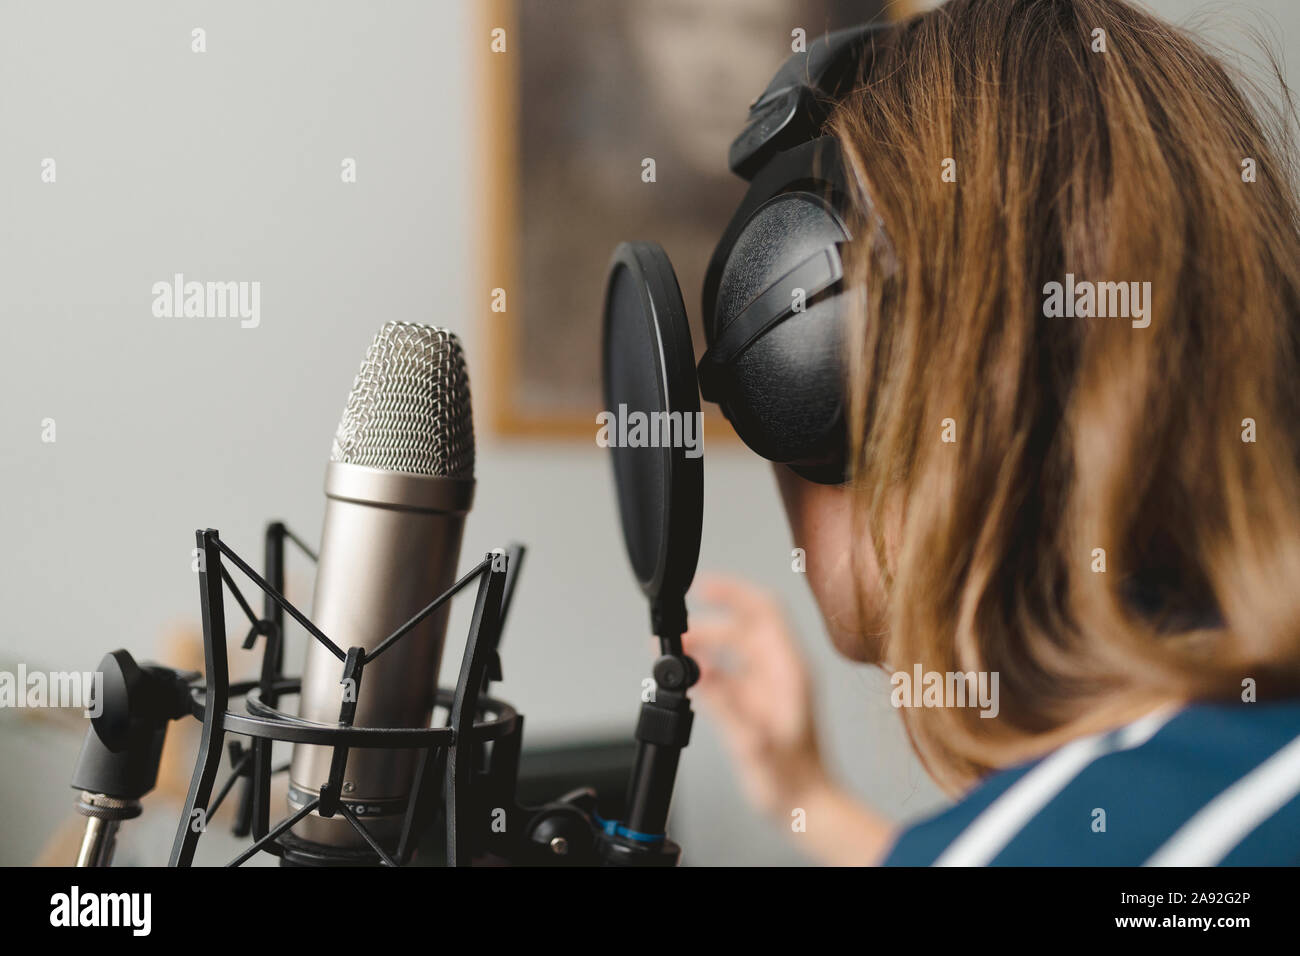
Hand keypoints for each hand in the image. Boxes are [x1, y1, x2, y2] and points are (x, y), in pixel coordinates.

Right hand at [683, 574, 828, 819]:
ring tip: (674, 653)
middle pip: (742, 626)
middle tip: (675, 635)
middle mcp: (780, 672)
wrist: (808, 807)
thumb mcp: (755, 746)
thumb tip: (697, 675)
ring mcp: (769, 686)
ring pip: (733, 648)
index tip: (701, 588)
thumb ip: (726, 709)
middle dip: (707, 624)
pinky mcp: (757, 702)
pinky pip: (729, 672)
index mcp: (789, 671)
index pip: (763, 611)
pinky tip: (689, 679)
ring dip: (704, 645)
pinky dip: (707, 669)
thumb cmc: (794, 782)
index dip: (732, 592)